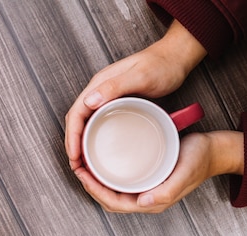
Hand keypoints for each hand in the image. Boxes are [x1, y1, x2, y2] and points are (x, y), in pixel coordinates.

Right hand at [65, 20, 206, 169]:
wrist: (175, 58)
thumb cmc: (161, 65)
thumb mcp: (140, 76)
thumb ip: (115, 86)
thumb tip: (88, 101)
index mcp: (99, 85)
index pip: (76, 113)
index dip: (71, 137)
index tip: (74, 156)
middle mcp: (99, 92)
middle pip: (77, 121)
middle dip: (73, 144)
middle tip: (77, 167)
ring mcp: (106, 98)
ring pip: (85, 124)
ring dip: (81, 143)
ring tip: (84, 164)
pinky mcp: (116, 104)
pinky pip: (98, 123)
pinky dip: (93, 139)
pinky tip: (99, 151)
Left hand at [73, 131, 244, 212]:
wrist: (215, 150)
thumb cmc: (200, 159)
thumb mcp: (184, 173)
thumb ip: (166, 191)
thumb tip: (143, 203)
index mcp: (151, 202)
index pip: (114, 203)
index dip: (95, 191)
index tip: (82, 174)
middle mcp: (145, 198)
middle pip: (109, 198)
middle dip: (90, 186)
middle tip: (78, 167)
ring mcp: (145, 188)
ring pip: (113, 189)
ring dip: (96, 180)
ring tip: (84, 164)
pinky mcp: (147, 176)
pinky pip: (120, 180)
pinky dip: (106, 173)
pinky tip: (100, 160)